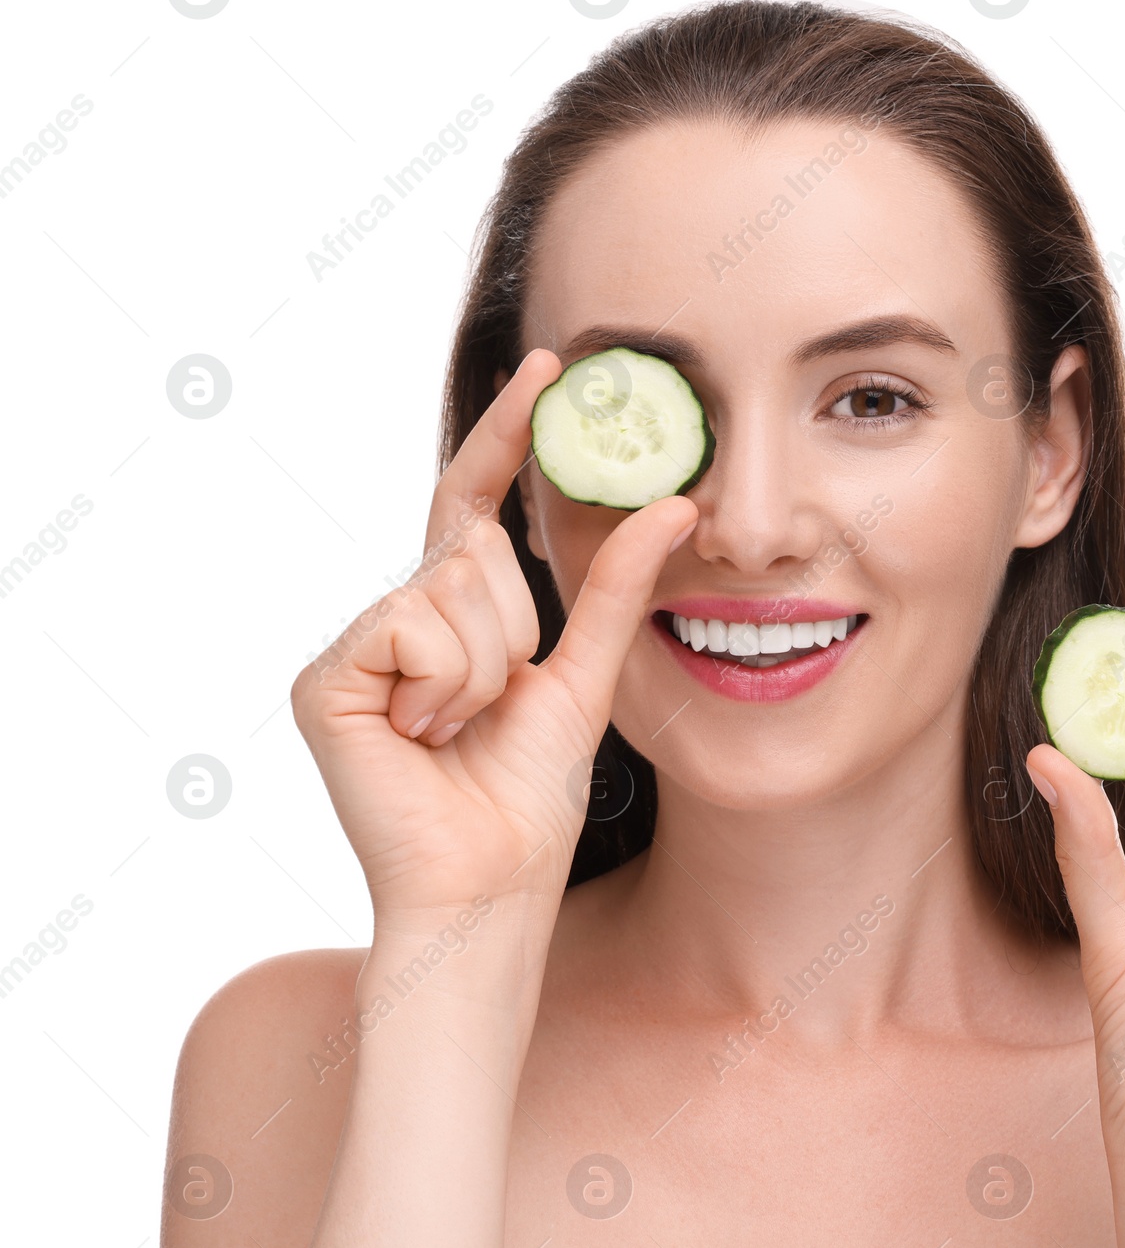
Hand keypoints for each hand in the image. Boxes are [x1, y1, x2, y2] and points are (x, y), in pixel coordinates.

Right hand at [290, 349, 697, 925]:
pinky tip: (423, 738)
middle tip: (497, 704)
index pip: (477, 501)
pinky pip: (411, 626)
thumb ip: (618, 587)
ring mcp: (357, 647)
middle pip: (472, 547)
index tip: (546, 366)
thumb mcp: (588, 674)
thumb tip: (675, 500)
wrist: (492, 881)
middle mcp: (400, 617)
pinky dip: (444, 684)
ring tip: (459, 730)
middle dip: (513, 628)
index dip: (508, 434)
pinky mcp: (326, 679)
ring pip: (448, 584)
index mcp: (457, 614)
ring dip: (484, 668)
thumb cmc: (531, 794)